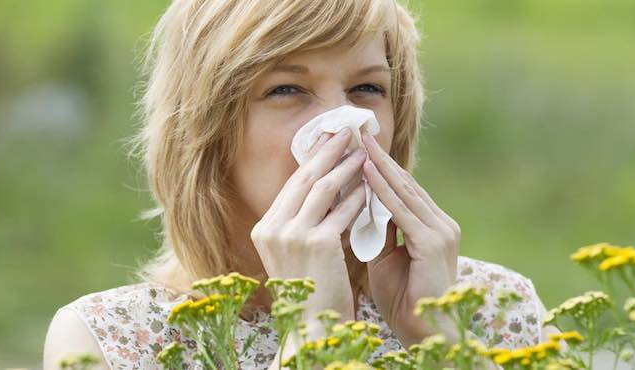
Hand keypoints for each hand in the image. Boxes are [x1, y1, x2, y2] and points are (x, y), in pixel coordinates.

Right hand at [250, 127, 366, 322]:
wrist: (310, 329)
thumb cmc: (309, 293)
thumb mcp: (296, 253)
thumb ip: (303, 223)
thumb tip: (328, 187)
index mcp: (265, 229)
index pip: (292, 184)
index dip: (312, 159)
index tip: (328, 140)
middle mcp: (272, 229)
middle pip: (305, 178)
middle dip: (328, 150)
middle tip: (346, 130)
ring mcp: (292, 235)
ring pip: (323, 188)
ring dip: (346, 166)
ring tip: (364, 151)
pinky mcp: (316, 243)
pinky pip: (342, 211)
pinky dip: (357, 196)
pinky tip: (370, 185)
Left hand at [360, 130, 460, 346]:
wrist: (423, 330)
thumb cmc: (402, 298)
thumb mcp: (386, 257)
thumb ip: (380, 230)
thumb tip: (363, 205)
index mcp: (432, 226)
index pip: (404, 190)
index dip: (381, 168)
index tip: (360, 147)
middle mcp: (441, 223)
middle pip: (405, 183)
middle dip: (380, 158)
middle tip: (358, 133)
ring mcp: (441, 231)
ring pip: (404, 191)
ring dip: (379, 166)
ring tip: (360, 144)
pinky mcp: (433, 242)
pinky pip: (402, 211)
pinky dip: (383, 191)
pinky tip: (366, 173)